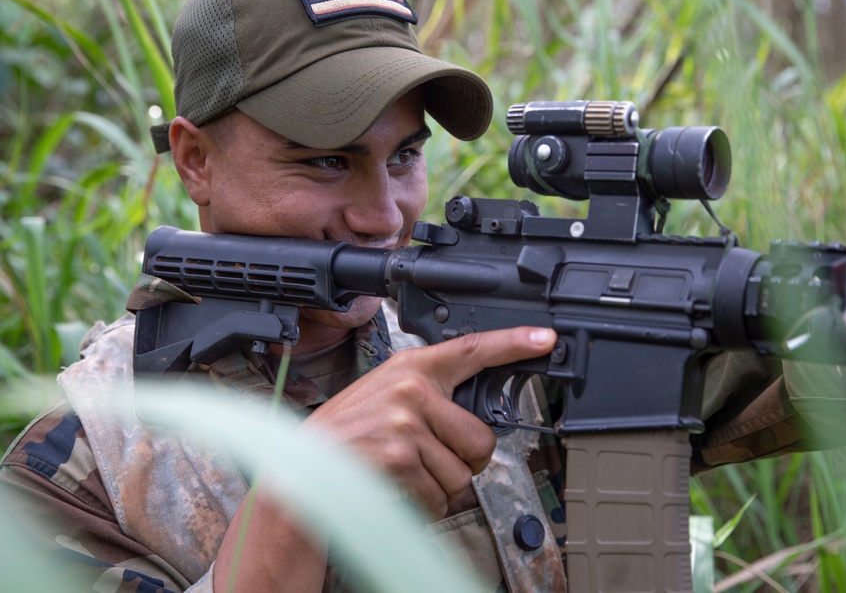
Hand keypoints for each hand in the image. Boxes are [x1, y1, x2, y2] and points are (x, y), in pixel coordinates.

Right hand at [213, 326, 556, 591]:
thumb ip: (428, 398)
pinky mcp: (398, 452)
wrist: (300, 471)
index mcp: (411, 367)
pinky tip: (395, 488)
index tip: (545, 338)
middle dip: (464, 463)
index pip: (471, 349)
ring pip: (461, 473)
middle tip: (429, 461)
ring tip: (403, 475)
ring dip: (439, 488)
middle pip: (481, 439)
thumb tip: (477, 427)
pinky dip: (422, 506)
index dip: (513, 343)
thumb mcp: (386, 400)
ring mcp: (403, 419)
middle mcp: (410, 387)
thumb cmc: (347, 438)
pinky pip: (438, 495)